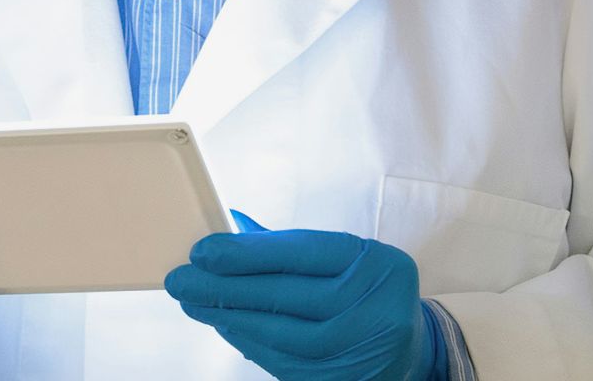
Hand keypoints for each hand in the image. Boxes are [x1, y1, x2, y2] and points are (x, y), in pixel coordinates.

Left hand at [164, 215, 444, 380]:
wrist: (410, 351)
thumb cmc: (369, 293)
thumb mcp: (348, 259)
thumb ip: (294, 246)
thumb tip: (234, 227)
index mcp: (378, 265)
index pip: (302, 254)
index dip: (247, 253)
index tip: (202, 251)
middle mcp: (375, 309)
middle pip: (285, 295)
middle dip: (224, 287)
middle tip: (181, 279)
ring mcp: (360, 350)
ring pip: (279, 333)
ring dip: (228, 317)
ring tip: (193, 302)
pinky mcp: (340, 380)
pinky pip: (282, 362)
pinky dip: (247, 341)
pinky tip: (224, 325)